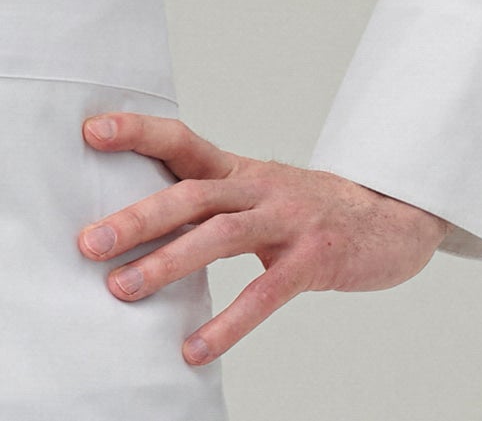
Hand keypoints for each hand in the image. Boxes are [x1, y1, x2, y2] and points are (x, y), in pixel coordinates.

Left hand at [76, 112, 449, 366]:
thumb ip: (211, 202)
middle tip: (88, 243)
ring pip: (218, 236)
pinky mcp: (314, 259)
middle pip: (189, 194)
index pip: (181, 140)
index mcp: (239, 169)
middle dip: (135, 218)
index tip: (91, 133)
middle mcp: (258, 186)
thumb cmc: (309, 211)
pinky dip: (226, 322)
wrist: (393, 218)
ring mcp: (287, 220)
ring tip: (122, 289)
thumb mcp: (259, 193)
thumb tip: (141, 222)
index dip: (138, 132)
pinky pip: (264, 294)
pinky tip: (194, 348)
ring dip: (167, 264)